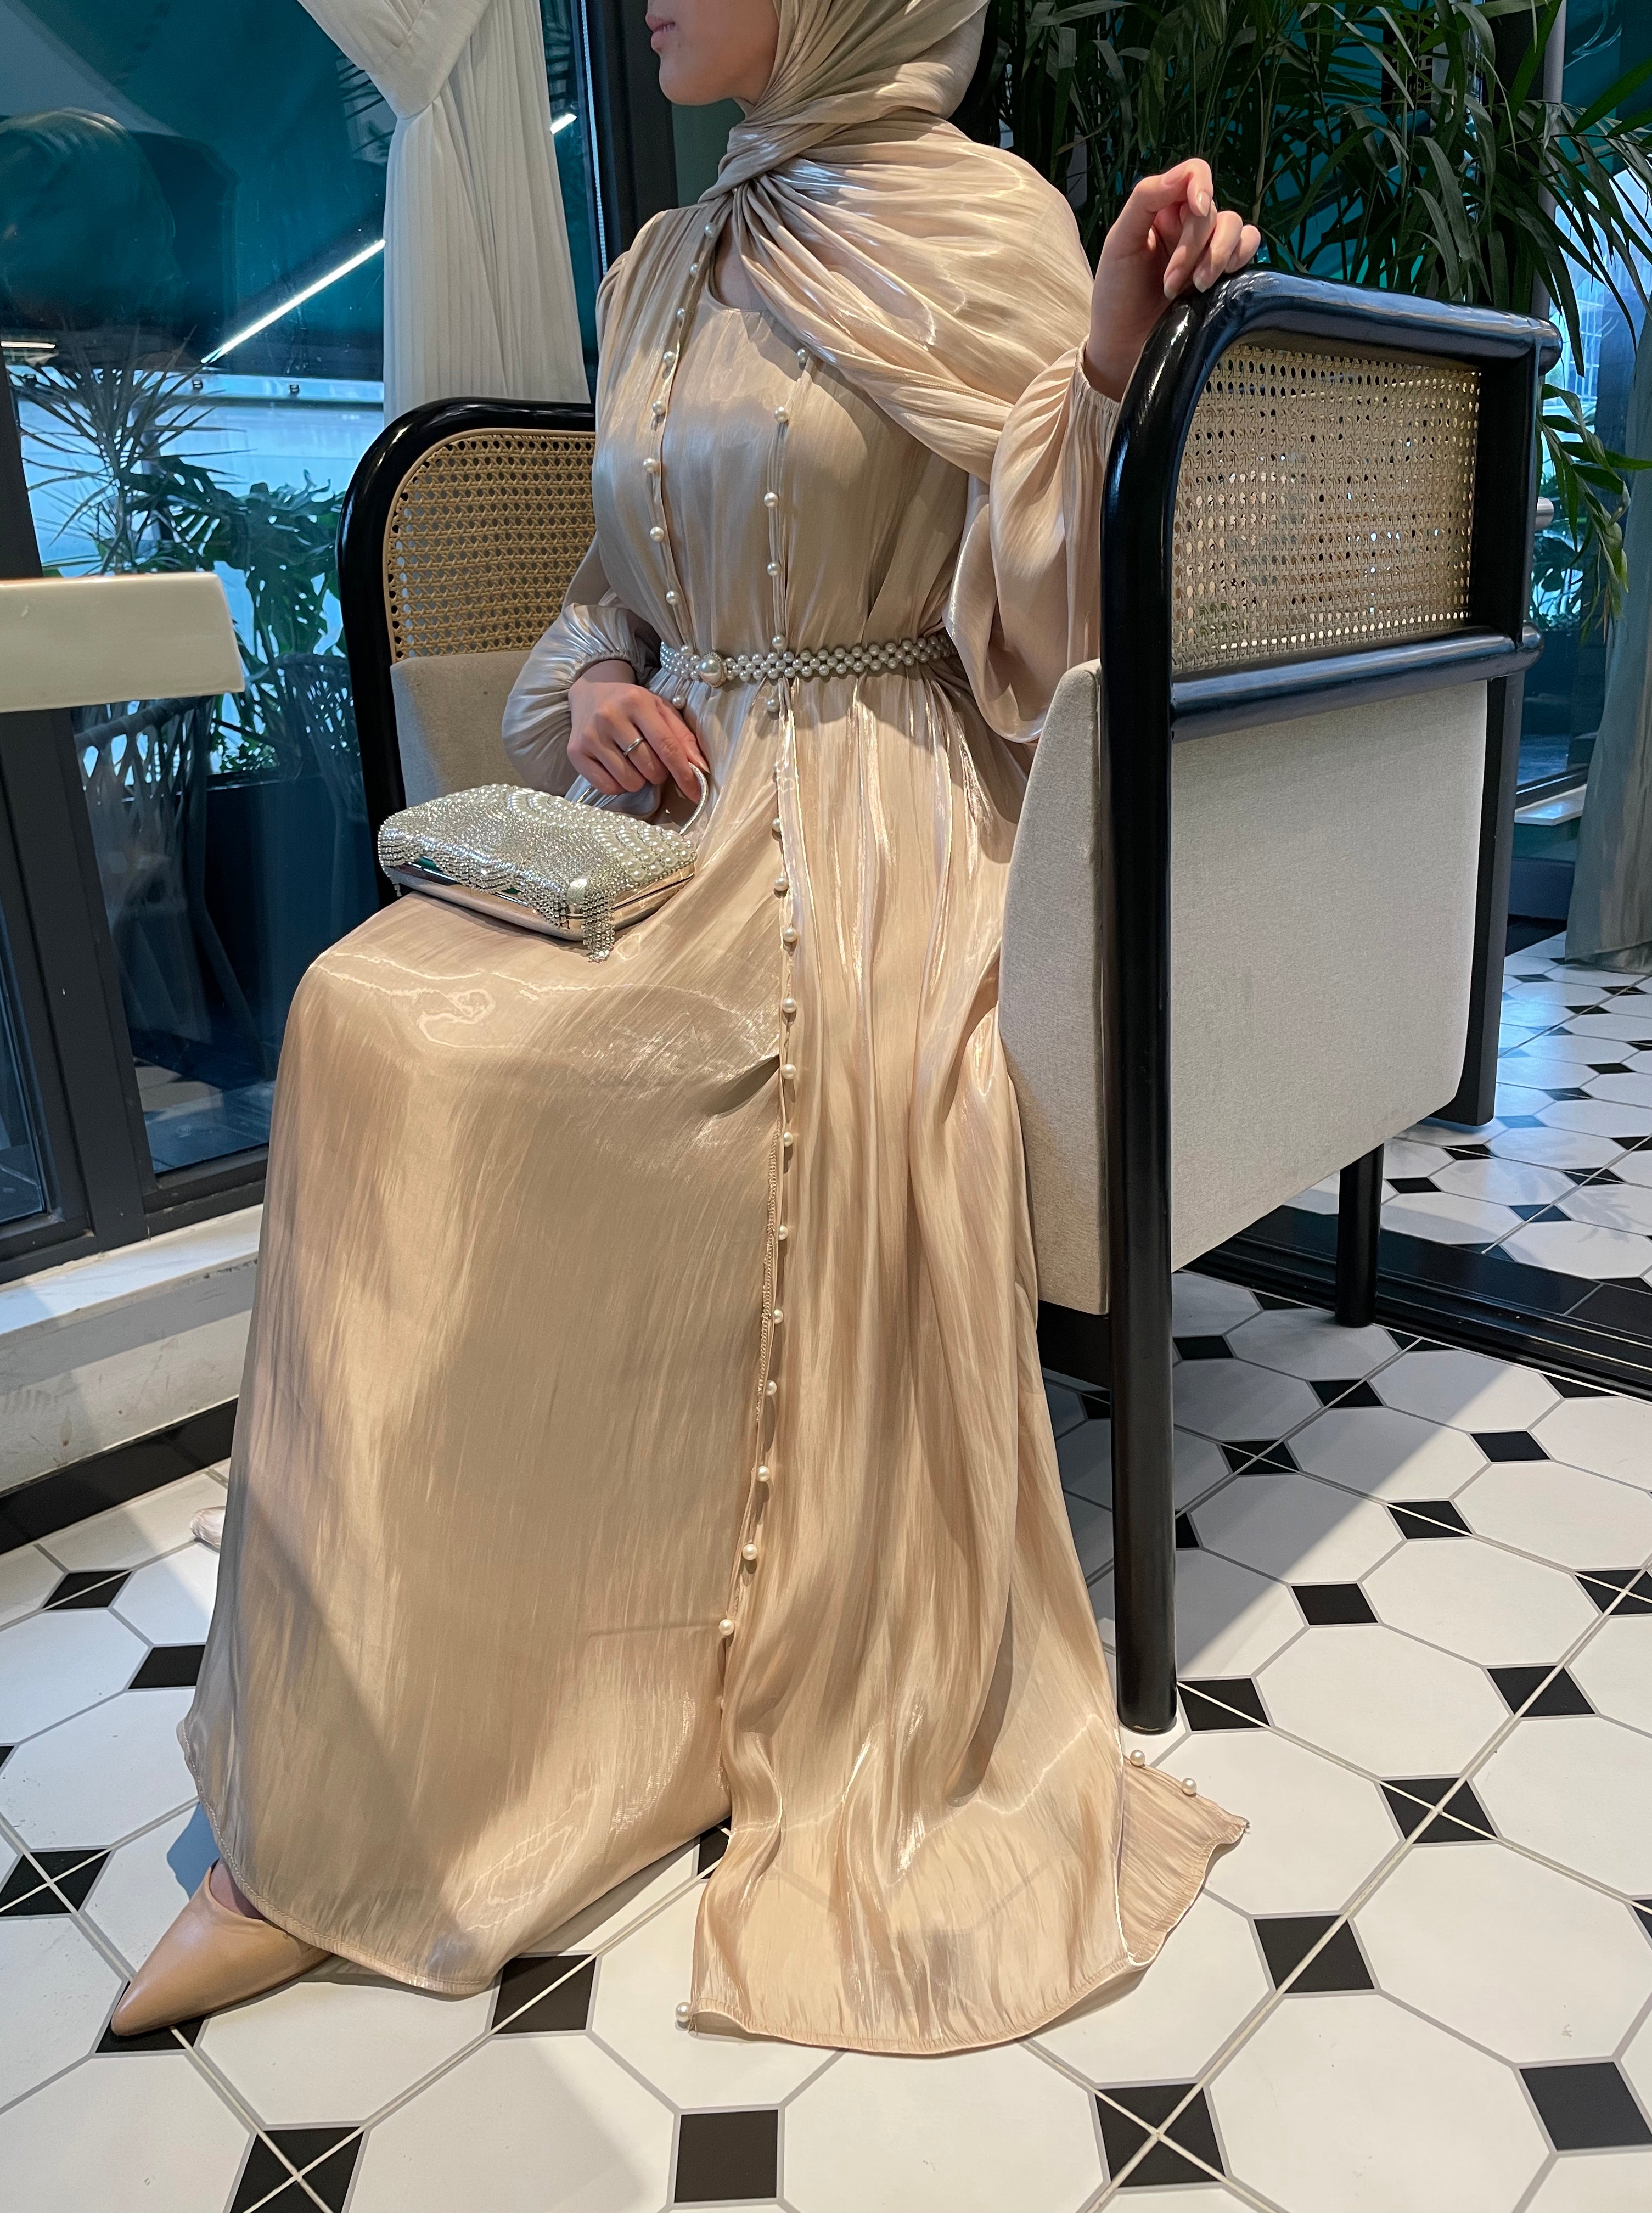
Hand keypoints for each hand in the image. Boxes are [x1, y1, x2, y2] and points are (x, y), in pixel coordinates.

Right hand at [568, 660, 706, 798]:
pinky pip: (608, 787)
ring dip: (639, 779)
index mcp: (637, 702)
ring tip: (632, 761)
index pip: (667, 746)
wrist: (590, 692)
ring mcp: (591, 736)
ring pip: (630, 781)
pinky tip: (617, 767)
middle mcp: (610, 717)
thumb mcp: (661, 710)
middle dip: (659, 773)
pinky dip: (619, 785)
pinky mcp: (576, 753)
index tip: (696, 792)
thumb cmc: (631, 704)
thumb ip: (683, 737)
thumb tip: (701, 769)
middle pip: (650, 767)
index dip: (684, 773)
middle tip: (652, 760)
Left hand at [1083, 158, 1261, 402]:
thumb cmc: (1116, 298)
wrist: (1125, 349)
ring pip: (1235, 226)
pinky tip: (1216, 282)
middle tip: (1171, 281)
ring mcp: (1207, 249)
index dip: (1201, 184)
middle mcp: (1187, 224)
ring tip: (1194, 288)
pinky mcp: (1224, 273)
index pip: (1193, 174)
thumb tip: (1183, 175)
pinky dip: (1239, 258)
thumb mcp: (1119, 243)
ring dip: (1217, 256)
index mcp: (1161, 210)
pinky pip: (1248, 247)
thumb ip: (1145, 200)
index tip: (1197, 208)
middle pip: (1212, 210)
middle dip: (1194, 245)